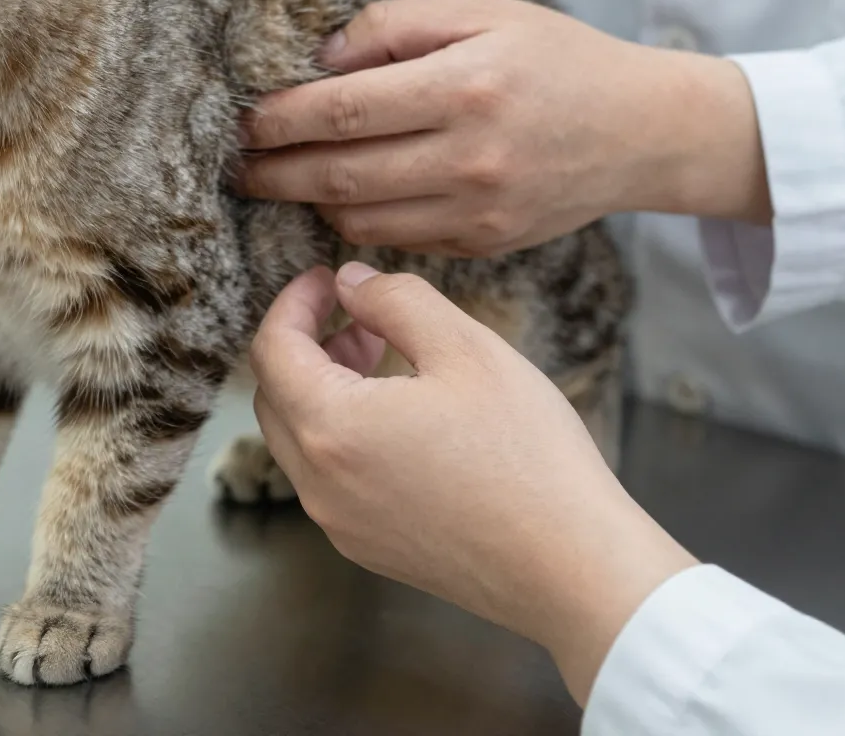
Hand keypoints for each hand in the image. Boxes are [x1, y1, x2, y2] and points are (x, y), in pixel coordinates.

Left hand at [240, 0, 771, 255]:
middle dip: (275, 170)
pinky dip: (358, 222)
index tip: (243, 118)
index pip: (343, 110)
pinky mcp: (486, 244)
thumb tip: (321, 57)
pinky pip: (398, 240)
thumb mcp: (483, 11)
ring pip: (361, 218)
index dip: (280, 118)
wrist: (643, 130)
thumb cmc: (557, 57)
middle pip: (339, 174)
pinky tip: (341, 197)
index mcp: (465, 86)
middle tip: (235, 164)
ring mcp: (479, 209)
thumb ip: (395, 24)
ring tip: (278, 178)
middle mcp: (470, 156)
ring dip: (310, 201)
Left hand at [251, 263, 696, 703]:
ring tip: (381, 359)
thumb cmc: (527, 455)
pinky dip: (343, 434)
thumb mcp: (466, 347)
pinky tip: (402, 418)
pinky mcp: (369, 548)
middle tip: (357, 315)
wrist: (572, 567)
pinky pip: (330, 479)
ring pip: (300, 440)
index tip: (327, 277)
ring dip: (323, 389)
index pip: (271, 350)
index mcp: (332, 428)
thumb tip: (350, 281)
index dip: (294, 302)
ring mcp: (341, 524)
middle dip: (303, 345)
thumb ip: (395, 299)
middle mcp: (320, 485)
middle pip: (275, 397)